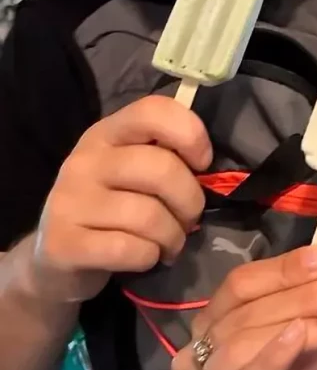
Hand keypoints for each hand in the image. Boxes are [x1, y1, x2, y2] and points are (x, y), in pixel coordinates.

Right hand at [30, 96, 210, 303]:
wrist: (56, 259)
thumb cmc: (111, 208)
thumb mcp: (132, 171)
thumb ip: (164, 155)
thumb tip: (208, 163)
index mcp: (106, 133)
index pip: (153, 110)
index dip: (190, 133)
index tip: (203, 163)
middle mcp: (84, 160)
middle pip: (161, 168)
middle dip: (190, 201)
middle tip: (189, 219)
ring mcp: (69, 200)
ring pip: (149, 216)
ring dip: (173, 237)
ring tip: (170, 243)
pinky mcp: (63, 243)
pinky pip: (131, 249)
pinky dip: (149, 258)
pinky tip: (145, 258)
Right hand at [173, 246, 316, 369]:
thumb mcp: (315, 335)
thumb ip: (313, 302)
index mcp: (213, 325)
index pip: (240, 284)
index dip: (283, 267)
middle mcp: (195, 356)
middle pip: (243, 310)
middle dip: (301, 294)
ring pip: (239, 343)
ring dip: (296, 321)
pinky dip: (271, 356)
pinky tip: (299, 336)